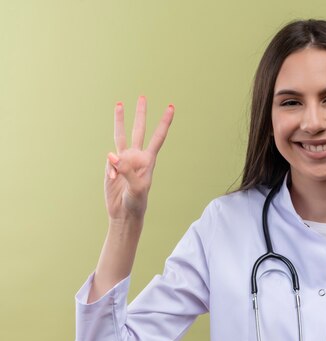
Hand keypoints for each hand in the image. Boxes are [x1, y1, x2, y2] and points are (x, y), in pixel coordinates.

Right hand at [105, 96, 173, 221]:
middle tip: (142, 96)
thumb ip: (125, 170)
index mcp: (148, 160)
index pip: (158, 137)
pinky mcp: (111, 166)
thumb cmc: (136, 202)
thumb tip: (112, 155)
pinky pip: (109, 162)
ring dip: (120, 120)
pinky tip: (113, 180)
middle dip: (141, 114)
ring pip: (121, 136)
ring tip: (119, 104)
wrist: (124, 213)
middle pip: (139, 130)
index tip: (170, 107)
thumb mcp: (136, 188)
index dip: (164, 122)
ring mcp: (123, 160)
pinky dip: (110, 169)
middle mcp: (136, 156)